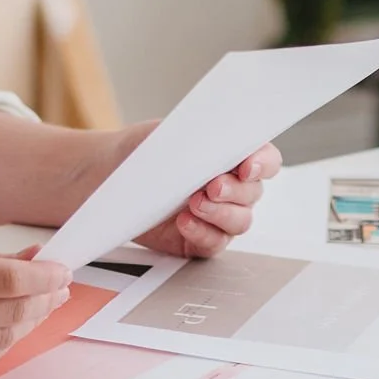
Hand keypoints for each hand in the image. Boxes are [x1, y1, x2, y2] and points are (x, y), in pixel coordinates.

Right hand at [0, 235, 69, 378]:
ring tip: (40, 303)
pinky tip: (9, 325)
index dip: (44, 275)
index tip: (62, 268)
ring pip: (0, 339)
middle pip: (10, 311)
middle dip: (43, 297)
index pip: (8, 278)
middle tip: (59, 286)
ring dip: (27, 321)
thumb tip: (31, 256)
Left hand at [123, 129, 283, 258]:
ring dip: (220, 213)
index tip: (247, 167)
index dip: (263, 164)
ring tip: (193, 204)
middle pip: (253, 194)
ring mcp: (218, 215)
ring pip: (240, 221)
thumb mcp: (174, 135)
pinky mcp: (200, 239)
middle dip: (235, 191)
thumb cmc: (147, 150)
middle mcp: (232, 187)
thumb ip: (203, 139)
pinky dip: (202, 233)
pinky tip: (184, 222)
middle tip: (212, 186)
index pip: (266, 160)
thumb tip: (222, 140)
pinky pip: (215, 243)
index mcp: (233, 156)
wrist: (112, 173)